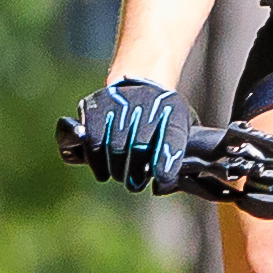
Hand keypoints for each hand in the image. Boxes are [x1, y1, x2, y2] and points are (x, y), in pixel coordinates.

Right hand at [60, 76, 189, 193]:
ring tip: (121, 176)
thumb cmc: (163, 120)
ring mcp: (119, 101)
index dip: (166, 162)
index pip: (172, 138)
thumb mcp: (181, 131)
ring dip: (117, 169)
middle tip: (135, 184)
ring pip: (114, 146)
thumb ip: (179, 155)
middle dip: (137, 172)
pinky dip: (95, 161)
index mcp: (174, 109)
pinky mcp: (94, 104)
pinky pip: (91, 140)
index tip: (161, 180)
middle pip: (139, 145)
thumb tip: (166, 184)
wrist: (139, 88)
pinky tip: (102, 172)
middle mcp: (147, 100)